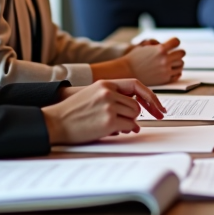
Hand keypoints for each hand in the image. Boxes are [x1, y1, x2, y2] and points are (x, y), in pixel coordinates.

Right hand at [41, 79, 165, 145]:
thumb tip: (136, 115)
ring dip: (129, 123)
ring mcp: (109, 106)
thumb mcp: (92, 95)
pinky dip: (126, 130)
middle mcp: (108, 92)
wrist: (54, 122)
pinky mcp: (109, 121)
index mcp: (105, 83)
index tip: (159, 107)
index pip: (136, 85)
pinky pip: (130, 126)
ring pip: (135, 115)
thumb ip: (113, 98)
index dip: (150, 96)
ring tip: (112, 125)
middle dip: (134, 115)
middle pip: (136, 104)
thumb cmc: (72, 112)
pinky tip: (111, 131)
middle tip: (127, 123)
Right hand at [91, 37, 185, 84]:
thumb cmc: (135, 58)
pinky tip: (171, 70)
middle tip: (174, 54)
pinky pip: (177, 75)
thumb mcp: (146, 47)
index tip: (173, 44)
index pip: (176, 42)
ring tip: (172, 62)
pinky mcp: (165, 79)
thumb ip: (159, 45)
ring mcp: (165, 70)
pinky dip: (176, 72)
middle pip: (181, 53)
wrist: (127, 72)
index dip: (175, 42)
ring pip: (181, 64)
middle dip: (178, 52)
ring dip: (178, 62)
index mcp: (160, 49)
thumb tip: (170, 45)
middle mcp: (165, 59)